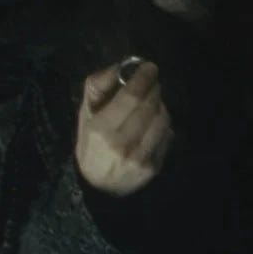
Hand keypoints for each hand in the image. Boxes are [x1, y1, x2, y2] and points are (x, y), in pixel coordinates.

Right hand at [74, 60, 172, 195]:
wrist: (99, 187)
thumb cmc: (91, 145)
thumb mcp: (85, 116)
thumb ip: (97, 88)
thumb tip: (119, 67)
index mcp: (101, 129)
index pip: (131, 98)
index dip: (143, 79)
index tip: (150, 67)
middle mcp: (122, 144)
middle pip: (149, 106)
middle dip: (154, 89)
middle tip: (152, 80)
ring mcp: (141, 157)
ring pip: (162, 120)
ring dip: (161, 105)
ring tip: (152, 101)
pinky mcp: (154, 167)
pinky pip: (168, 136)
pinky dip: (163, 124)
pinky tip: (153, 123)